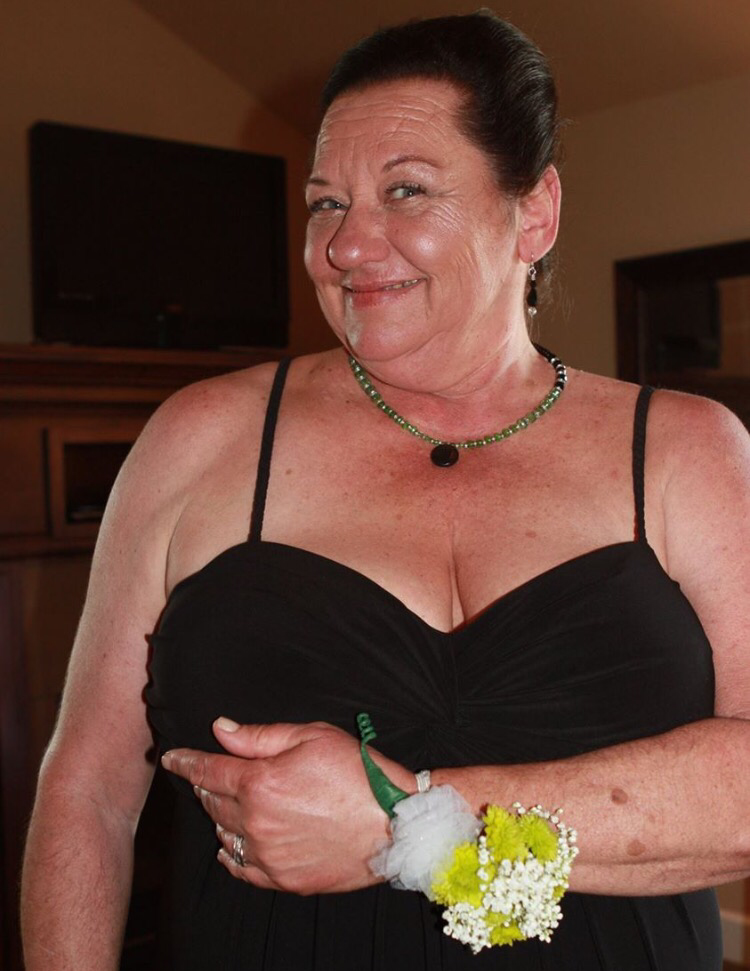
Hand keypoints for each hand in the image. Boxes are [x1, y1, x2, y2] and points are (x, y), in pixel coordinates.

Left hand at [161, 719, 412, 894]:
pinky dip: (229, 853)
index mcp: (259, 782)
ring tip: (227, 802)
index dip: (185, 761)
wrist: (396, 823)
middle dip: (205, 784)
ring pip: (223, 834)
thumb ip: (259, 736)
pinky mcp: (283, 879)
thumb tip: (221, 729)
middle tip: (208, 773)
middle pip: (211, 801)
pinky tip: (228, 845)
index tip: (171, 757)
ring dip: (219, 815)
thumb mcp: (311, 737)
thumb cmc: (358, 773)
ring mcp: (268, 855)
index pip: (207, 769)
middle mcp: (256, 822)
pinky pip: (240, 868)